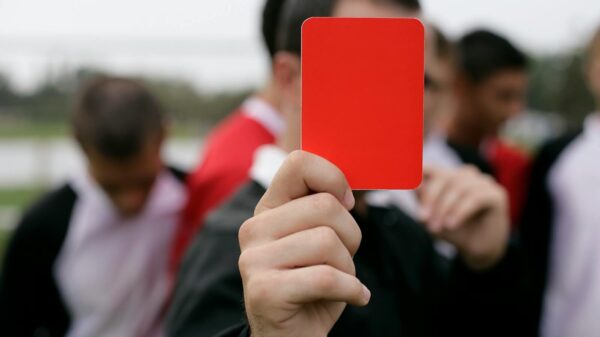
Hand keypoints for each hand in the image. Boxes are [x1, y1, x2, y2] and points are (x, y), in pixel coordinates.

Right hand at [238, 151, 369, 336]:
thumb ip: (324, 208)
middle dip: (351, 236)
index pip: (299, 163)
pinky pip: (327, 278)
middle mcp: (254, 229)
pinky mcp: (263, 290)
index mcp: (269, 208)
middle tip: (344, 258)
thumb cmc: (314, 283)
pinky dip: (352, 290)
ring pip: (328, 242)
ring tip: (340, 281)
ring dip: (349, 267)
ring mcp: (254, 260)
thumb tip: (348, 189)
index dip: (333, 178)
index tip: (347, 204)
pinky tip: (354, 297)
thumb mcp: (319, 238)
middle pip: (325, 207)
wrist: (293, 335)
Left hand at [417, 165, 509, 269]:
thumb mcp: (430, 215)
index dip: (416, 172)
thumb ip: (421, 197)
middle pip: (443, 176)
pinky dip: (460, 211)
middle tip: (423, 219)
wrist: (476, 250)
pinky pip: (475, 197)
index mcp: (447, 176)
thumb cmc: (452, 230)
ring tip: (438, 227)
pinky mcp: (496, 194)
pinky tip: (452, 224)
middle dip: (430, 198)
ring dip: (445, 208)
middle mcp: (465, 174)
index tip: (404, 183)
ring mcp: (482, 182)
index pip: (429, 167)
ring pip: (459, 187)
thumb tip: (410, 181)